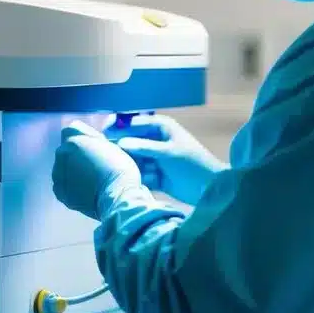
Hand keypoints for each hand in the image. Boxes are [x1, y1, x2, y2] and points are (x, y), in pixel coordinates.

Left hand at [52, 121, 143, 219]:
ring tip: (92, 180)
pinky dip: (71, 187)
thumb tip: (77, 129)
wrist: (117, 196)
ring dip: (73, 171)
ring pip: (63, 168)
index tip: (95, 148)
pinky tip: (86, 190)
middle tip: (96, 166)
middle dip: (77, 156)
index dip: (84, 139)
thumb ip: (89, 137)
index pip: (71, 131)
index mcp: (72, 140)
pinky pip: (63, 185)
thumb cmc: (118, 168)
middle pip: (66, 150)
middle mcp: (61, 155)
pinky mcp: (60, 192)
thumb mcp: (107, 144)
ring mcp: (58, 174)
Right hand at [111, 114, 225, 205]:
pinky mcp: (155, 176)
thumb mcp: (168, 153)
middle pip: (131, 142)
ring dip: (126, 165)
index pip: (133, 122)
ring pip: (133, 159)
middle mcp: (155, 140)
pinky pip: (139, 174)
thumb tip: (119, 142)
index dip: (118, 127)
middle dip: (119, 149)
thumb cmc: (192, 164)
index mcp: (161, 127)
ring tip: (111, 171)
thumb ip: (144, 147)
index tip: (103, 134)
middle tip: (103, 155)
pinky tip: (124, 182)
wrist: (210, 189)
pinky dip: (134, 178)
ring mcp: (155, 159)